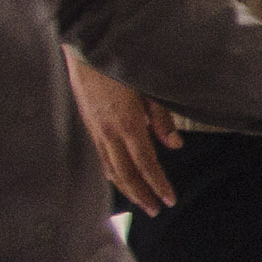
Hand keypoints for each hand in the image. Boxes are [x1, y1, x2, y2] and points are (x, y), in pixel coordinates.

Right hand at [70, 52, 180, 213]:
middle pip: (126, 173)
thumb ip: (161, 118)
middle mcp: (109, 132)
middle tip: (155, 210)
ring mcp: (96, 130)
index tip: (169, 199)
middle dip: (142, 195)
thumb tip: (175, 145)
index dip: (158, 184)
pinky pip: (102, 157)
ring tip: (140, 202)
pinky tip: (119, 180)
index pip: (146, 163)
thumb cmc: (120, 65)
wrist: (86, 51)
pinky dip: (112, 174)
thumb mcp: (148, 89)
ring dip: (126, 189)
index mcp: (127, 123)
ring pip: (111, 169)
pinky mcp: (89, 126)